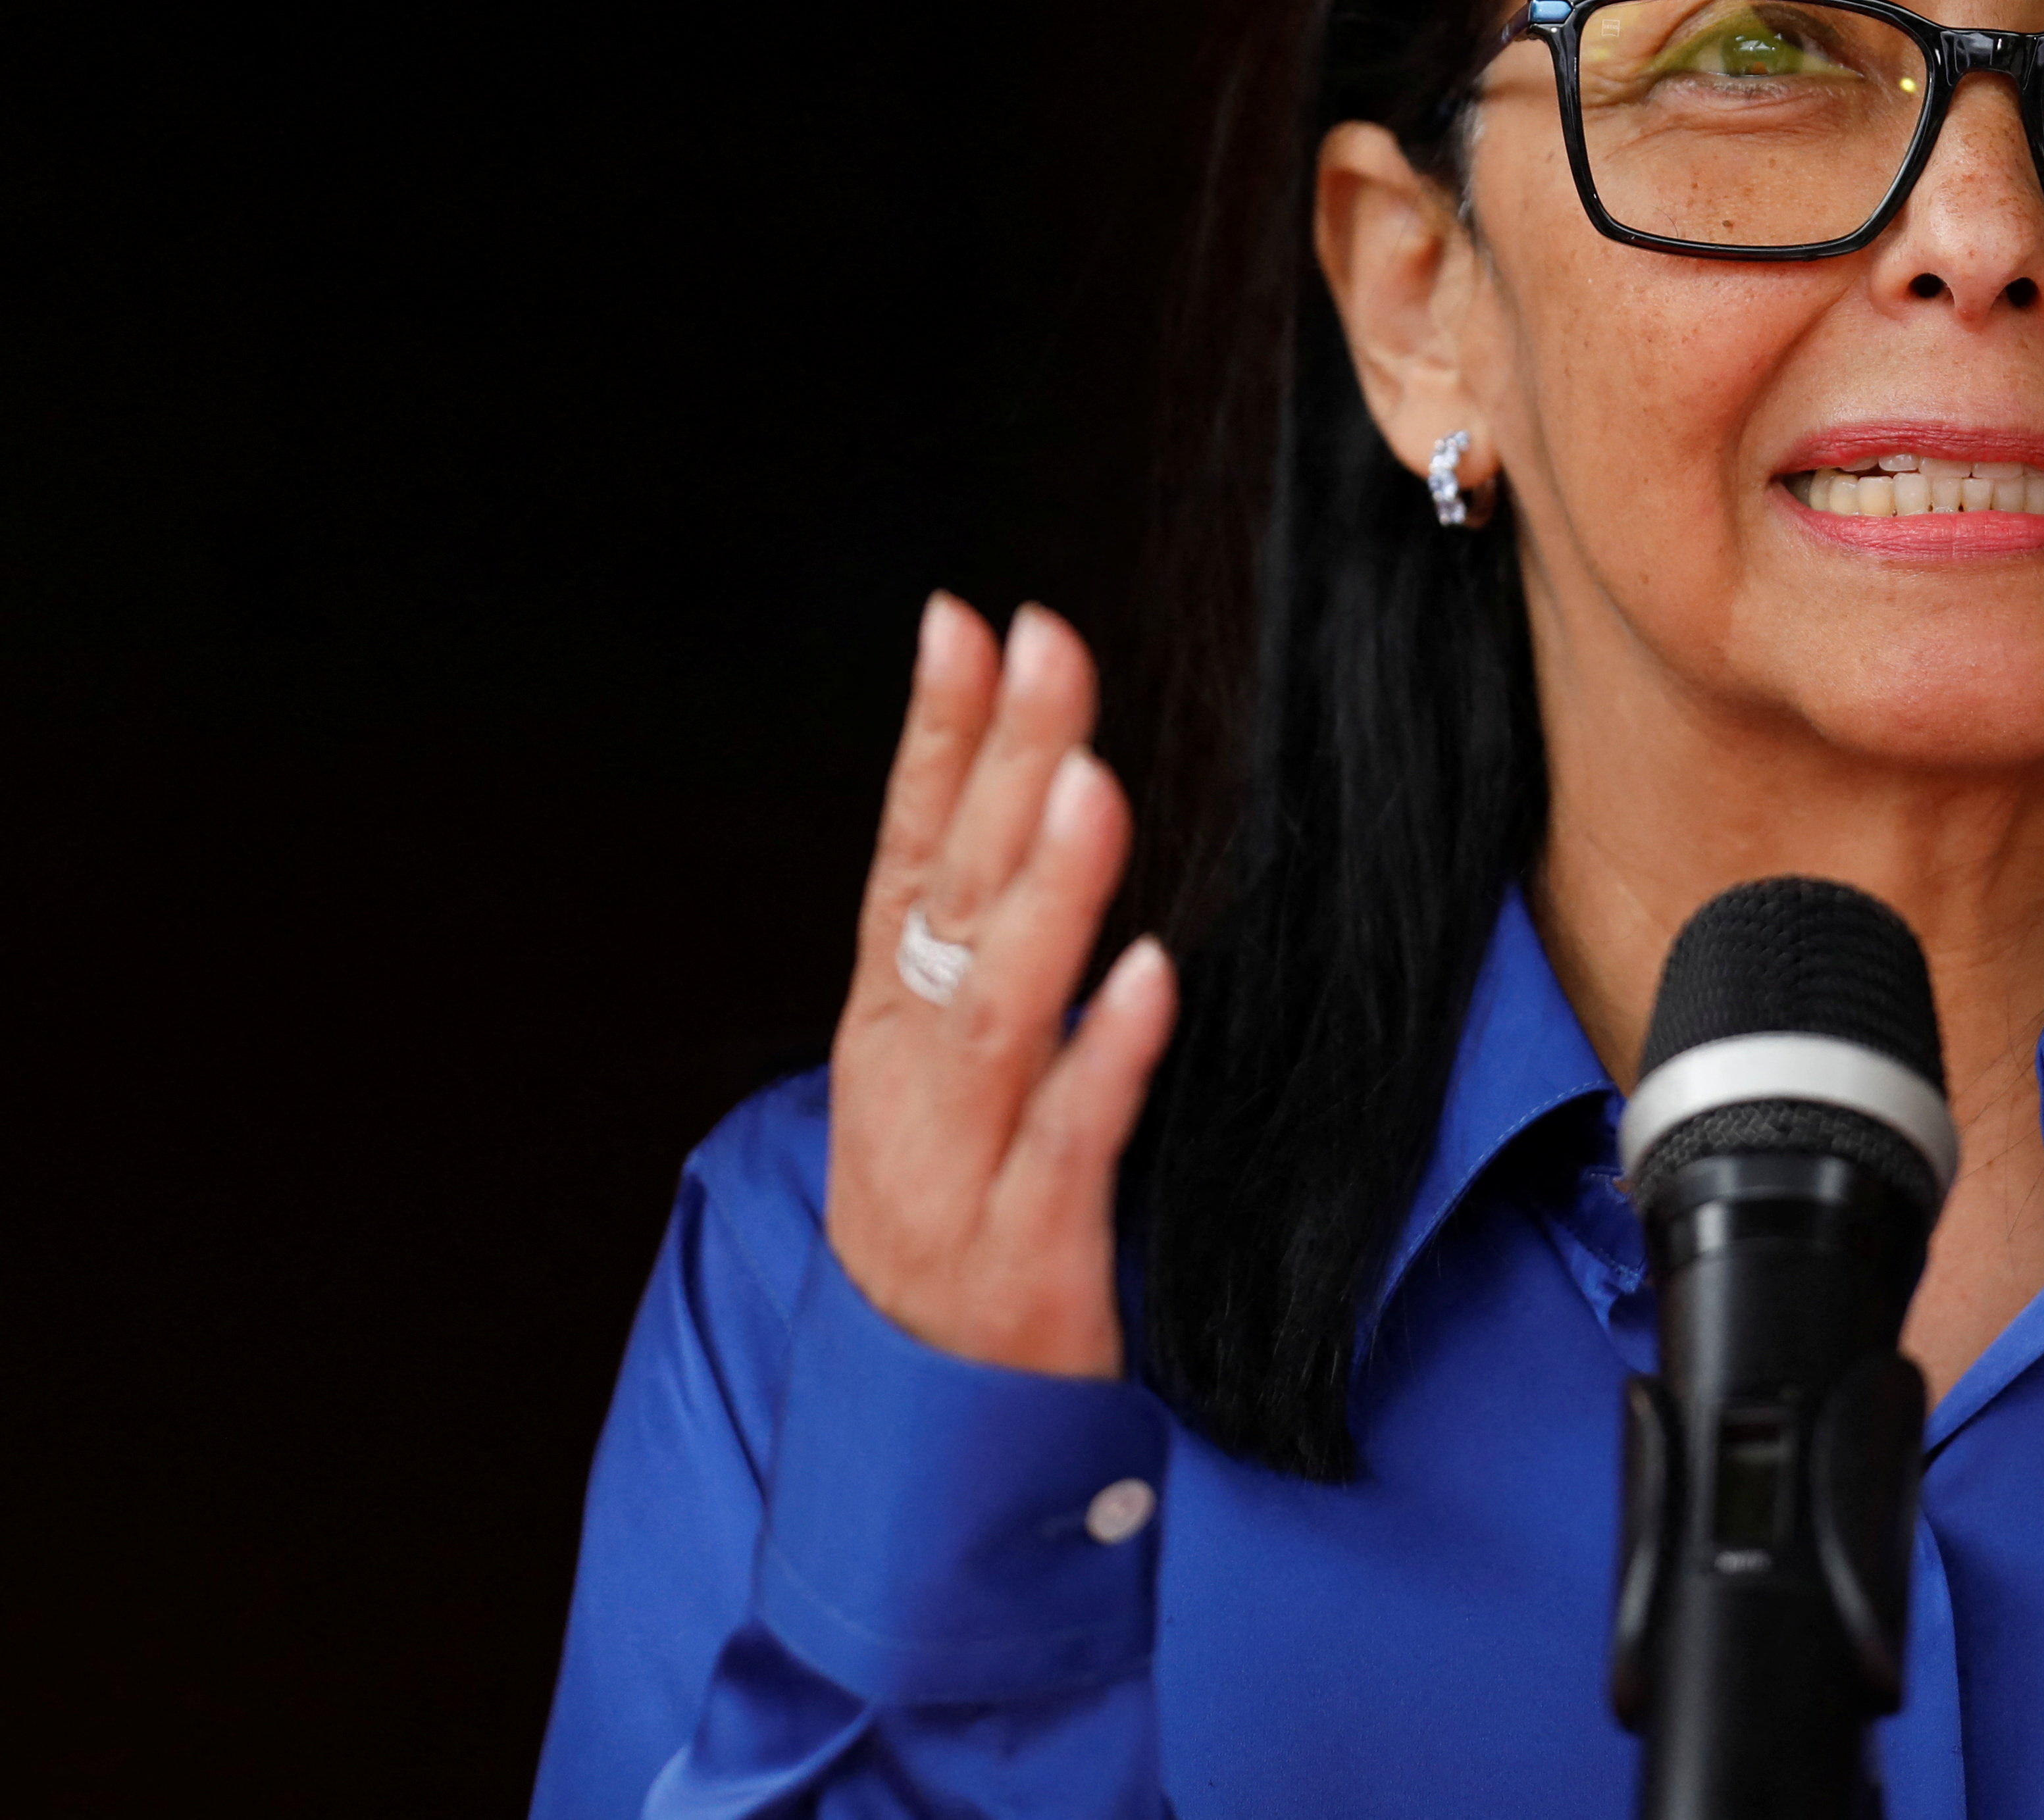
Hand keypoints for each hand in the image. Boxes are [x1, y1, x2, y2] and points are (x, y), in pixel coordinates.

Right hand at [824, 595, 1175, 1378]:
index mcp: (888, 1022)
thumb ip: (986, 947)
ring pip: (1001, 1011)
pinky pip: (1071, 1140)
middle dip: (1000, 767)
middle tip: (1049, 647)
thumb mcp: (944, 1074)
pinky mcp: (1026, 1249)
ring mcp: (957, 1164)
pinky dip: (1108, 1056)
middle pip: (955, 902)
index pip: (907, 853)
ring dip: (1048, 893)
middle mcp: (907, 1077)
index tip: (967, 620)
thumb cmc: (956, 1219)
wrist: (925, 1426)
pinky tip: (1151, 975)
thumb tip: (1043, 787)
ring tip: (1090, 782)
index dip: (935, 738)